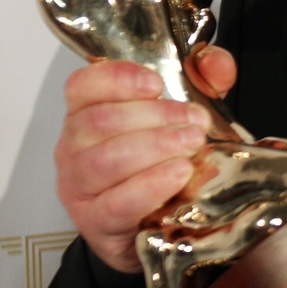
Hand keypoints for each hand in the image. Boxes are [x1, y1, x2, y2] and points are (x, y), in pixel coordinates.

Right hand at [54, 47, 237, 272]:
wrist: (153, 226)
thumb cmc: (161, 162)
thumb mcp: (184, 114)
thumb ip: (203, 80)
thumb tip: (214, 62)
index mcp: (86, 113)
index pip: (83, 85)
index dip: (118, 79)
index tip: (157, 83)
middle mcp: (73, 147)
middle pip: (99, 121)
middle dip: (155, 116)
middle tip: (196, 122)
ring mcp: (78, 187)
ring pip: (105, 160)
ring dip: (155, 148)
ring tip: (192, 145)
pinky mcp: (94, 222)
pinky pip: (117, 203)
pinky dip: (151, 185)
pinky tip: (179, 174)